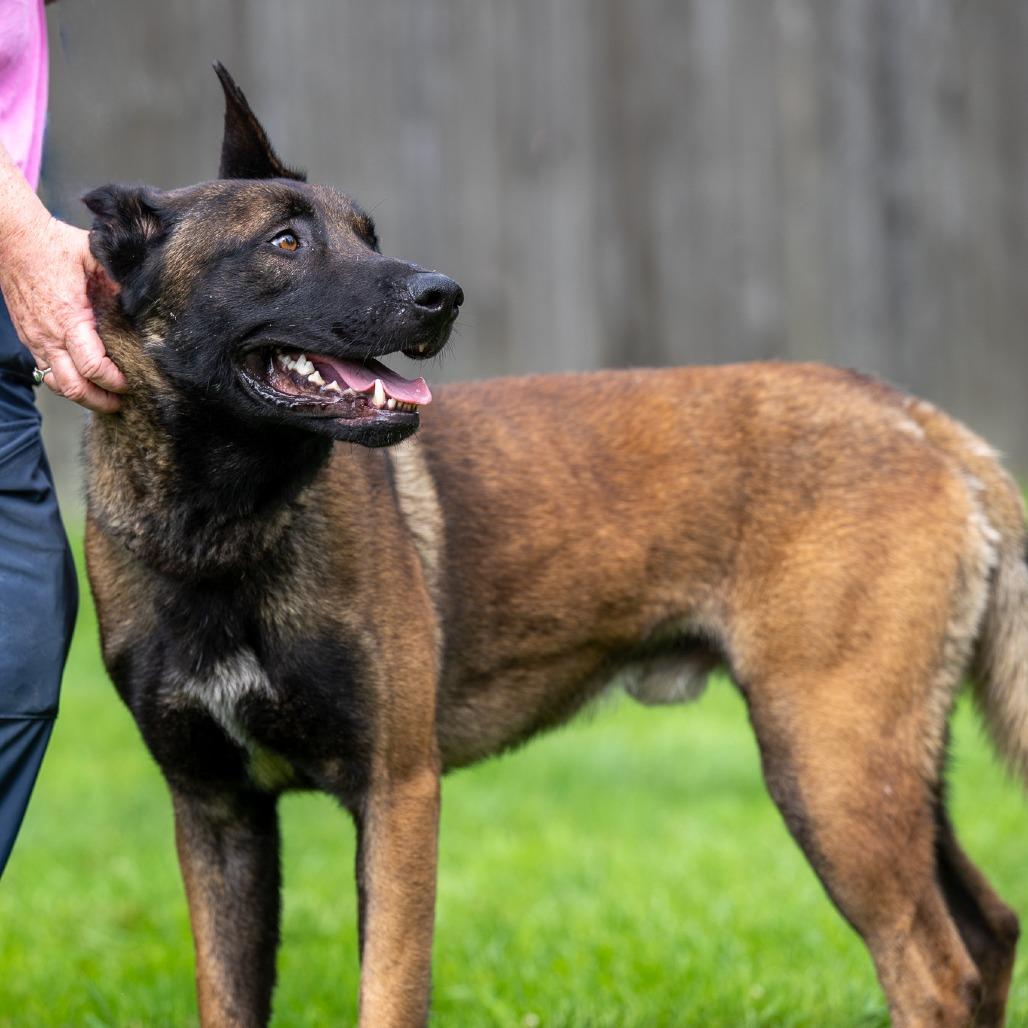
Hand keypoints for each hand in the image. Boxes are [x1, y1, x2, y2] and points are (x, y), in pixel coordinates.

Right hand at [0, 210, 125, 412]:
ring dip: (84, 397)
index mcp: (70, 319)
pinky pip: (47, 373)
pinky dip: (67, 384)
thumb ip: (119, 280)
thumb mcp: (94, 256)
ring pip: (59, 386)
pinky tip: (85, 382)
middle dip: (102, 400)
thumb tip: (144, 299)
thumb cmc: (55, 246)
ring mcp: (37, 340)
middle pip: (75, 387)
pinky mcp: (30, 340)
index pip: (94, 367)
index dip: (116, 381)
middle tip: (123, 402)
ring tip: (106, 399)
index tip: (132, 382)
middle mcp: (50, 336)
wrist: (13, 241)